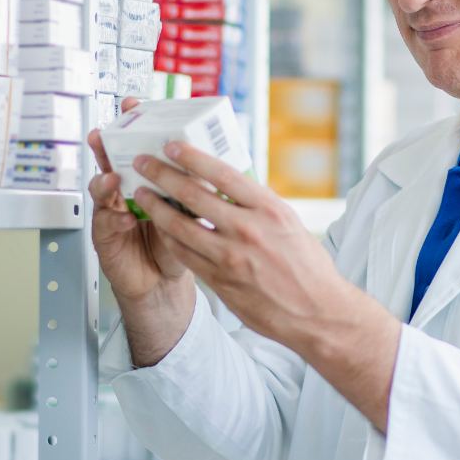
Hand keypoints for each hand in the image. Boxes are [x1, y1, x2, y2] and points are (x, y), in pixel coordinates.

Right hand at [87, 99, 190, 304]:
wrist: (163, 281)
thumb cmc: (179, 244)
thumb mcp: (191, 210)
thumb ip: (193, 187)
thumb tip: (210, 162)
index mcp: (148, 178)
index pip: (138, 145)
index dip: (133, 124)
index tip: (133, 105)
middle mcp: (126, 188)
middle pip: (111, 158)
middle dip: (106, 142)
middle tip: (105, 131)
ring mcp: (112, 209)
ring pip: (101, 186)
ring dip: (104, 177)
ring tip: (112, 174)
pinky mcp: (105, 233)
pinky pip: (104, 221)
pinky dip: (112, 216)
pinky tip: (124, 215)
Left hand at [128, 141, 402, 429]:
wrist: (316, 312)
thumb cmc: (307, 267)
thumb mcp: (289, 223)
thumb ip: (257, 205)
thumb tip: (229, 186)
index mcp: (269, 210)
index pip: (223, 174)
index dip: (192, 157)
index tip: (173, 147)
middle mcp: (248, 230)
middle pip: (193, 195)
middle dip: (162, 175)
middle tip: (144, 163)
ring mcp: (230, 257)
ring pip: (180, 226)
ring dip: (155, 207)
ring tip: (143, 194)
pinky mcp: (220, 281)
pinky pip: (185, 255)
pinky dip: (169, 237)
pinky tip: (161, 227)